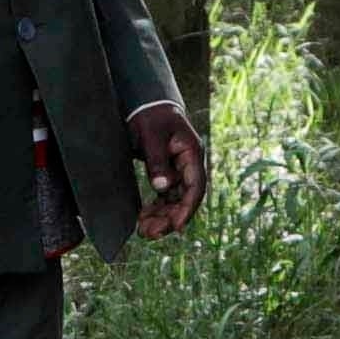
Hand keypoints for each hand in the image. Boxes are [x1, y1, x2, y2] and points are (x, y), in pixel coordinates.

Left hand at [130, 103, 208, 236]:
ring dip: (162, 216)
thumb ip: (157, 162)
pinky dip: (156, 207)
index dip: (186, 209)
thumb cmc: (150, 116)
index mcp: (191, 153)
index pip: (195, 187)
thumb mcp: (151, 137)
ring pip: (174, 200)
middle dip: (169, 218)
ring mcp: (179, 169)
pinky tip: (144, 217)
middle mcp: (188, 164)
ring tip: (145, 232)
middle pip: (185, 198)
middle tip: (150, 234)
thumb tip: (162, 188)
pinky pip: (165, 195)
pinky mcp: (167, 171)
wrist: (145, 104)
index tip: (175, 227)